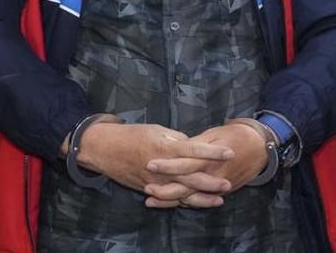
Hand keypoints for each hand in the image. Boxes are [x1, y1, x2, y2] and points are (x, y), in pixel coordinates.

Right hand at [77, 122, 232, 199]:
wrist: (105, 149)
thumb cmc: (133, 135)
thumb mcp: (157, 130)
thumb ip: (177, 140)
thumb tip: (194, 145)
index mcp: (164, 147)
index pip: (194, 150)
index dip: (212, 152)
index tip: (230, 152)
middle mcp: (161, 166)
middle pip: (190, 176)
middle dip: (210, 181)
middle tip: (228, 183)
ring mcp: (154, 180)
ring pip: (181, 192)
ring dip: (200, 198)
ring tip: (218, 200)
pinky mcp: (148, 189)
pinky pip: (168, 198)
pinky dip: (183, 202)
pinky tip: (197, 204)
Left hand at [143, 122, 269, 207]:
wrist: (260, 147)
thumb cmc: (236, 136)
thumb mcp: (215, 134)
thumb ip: (195, 144)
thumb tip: (176, 145)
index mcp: (209, 158)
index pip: (184, 163)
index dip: (167, 164)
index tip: (150, 163)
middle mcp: (212, 175)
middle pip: (184, 185)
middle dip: (164, 187)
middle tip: (145, 186)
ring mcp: (216, 186)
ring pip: (190, 197)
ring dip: (170, 199)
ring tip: (150, 199)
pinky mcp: (220, 191)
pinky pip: (199, 200)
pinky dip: (184, 203)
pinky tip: (170, 203)